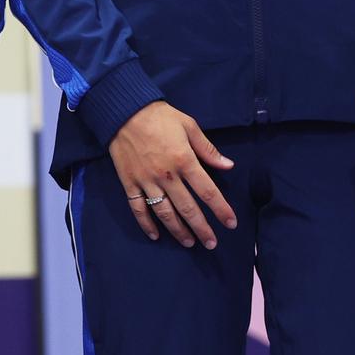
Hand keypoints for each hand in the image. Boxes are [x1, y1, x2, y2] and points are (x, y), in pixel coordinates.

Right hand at [107, 101, 237, 247]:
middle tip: (211, 243)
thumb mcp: (189, 126)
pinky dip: (146, 224)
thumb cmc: (159, 117)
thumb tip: (228, 166)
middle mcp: (167, 176)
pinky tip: (155, 235)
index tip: (231, 224)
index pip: (208, 192)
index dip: (221, 209)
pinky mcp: (129, 182)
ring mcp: (146, 181)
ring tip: (189, 242)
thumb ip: (208, 149)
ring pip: (165, 213)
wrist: (123, 111)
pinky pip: (138, 208)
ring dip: (178, 231)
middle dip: (202, 228)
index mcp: (185, 161)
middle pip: (188, 209)